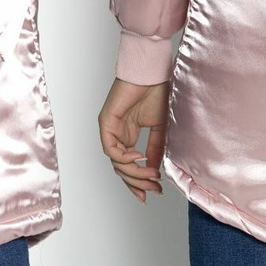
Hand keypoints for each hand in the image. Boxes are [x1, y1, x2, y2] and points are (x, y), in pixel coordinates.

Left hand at [98, 78, 168, 202]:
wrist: (152, 73)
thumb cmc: (157, 93)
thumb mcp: (160, 128)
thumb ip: (155, 149)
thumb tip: (153, 170)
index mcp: (129, 134)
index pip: (128, 165)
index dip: (139, 181)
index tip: (153, 191)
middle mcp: (118, 134)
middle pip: (121, 168)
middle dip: (138, 182)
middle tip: (153, 189)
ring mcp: (110, 129)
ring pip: (116, 162)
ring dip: (134, 172)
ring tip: (151, 174)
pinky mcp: (106, 122)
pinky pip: (111, 149)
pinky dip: (124, 157)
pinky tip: (138, 157)